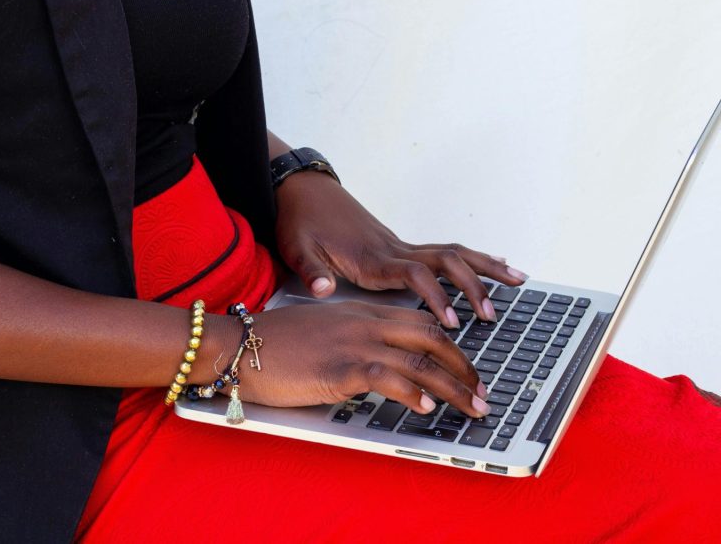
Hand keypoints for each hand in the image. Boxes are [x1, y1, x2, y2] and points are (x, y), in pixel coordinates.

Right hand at [235, 300, 489, 416]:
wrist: (238, 345)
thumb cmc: (273, 343)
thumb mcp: (322, 331)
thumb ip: (353, 339)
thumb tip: (377, 363)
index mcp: (361, 312)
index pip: (420, 322)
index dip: (451, 345)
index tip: (466, 368)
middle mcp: (364, 323)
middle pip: (431, 337)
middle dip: (463, 366)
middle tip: (482, 391)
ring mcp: (353, 343)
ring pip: (419, 361)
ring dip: (453, 387)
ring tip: (472, 407)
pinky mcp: (339, 368)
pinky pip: (387, 378)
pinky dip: (412, 393)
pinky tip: (426, 408)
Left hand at [274, 171, 528, 327]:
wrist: (302, 189)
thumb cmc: (300, 220)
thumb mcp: (297, 248)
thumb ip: (312, 271)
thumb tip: (322, 290)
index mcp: (372, 257)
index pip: (415, 275)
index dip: (435, 296)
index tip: (451, 321)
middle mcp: (393, 249)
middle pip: (446, 261)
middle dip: (473, 286)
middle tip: (493, 313)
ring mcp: (400, 245)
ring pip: (452, 253)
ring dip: (485, 267)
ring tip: (518, 280)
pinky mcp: (399, 245)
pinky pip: (445, 251)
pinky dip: (472, 258)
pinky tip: (494, 264)